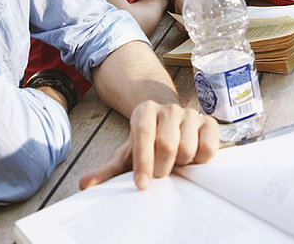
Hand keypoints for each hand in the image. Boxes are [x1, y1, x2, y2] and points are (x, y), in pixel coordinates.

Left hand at [79, 102, 218, 190]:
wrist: (169, 123)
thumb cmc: (147, 143)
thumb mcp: (126, 154)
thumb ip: (107, 170)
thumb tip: (85, 184)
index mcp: (144, 111)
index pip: (143, 134)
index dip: (142, 161)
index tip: (141, 185)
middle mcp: (168, 108)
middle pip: (167, 144)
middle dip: (162, 167)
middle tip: (160, 172)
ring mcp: (190, 113)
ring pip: (189, 148)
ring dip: (182, 164)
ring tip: (175, 162)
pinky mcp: (209, 122)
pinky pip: (209, 147)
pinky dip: (202, 159)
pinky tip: (193, 158)